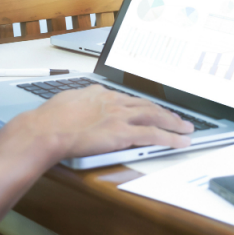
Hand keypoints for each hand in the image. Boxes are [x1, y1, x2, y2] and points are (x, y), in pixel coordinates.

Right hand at [20, 85, 192, 159]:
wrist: (46, 129)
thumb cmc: (49, 120)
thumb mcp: (66, 100)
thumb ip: (79, 101)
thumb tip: (80, 102)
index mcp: (100, 92)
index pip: (129, 98)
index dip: (143, 105)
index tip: (151, 109)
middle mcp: (114, 101)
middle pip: (147, 105)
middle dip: (166, 112)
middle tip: (179, 118)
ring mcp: (120, 116)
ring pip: (156, 117)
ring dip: (174, 124)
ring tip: (187, 129)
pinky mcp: (123, 133)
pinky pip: (154, 135)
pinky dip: (170, 139)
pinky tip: (181, 142)